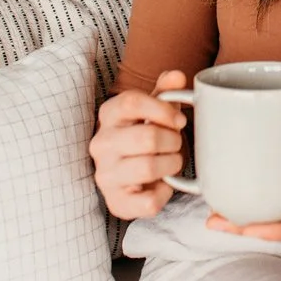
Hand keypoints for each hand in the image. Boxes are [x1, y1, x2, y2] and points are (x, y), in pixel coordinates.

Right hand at [89, 69, 187, 218]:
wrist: (130, 174)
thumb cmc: (144, 134)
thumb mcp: (153, 109)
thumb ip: (165, 91)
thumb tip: (177, 77)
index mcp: (108, 115)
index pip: (132, 102)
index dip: (163, 110)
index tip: (179, 120)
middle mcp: (101, 144)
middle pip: (147, 138)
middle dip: (173, 141)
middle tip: (176, 143)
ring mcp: (105, 175)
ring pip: (148, 168)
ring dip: (171, 164)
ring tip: (172, 161)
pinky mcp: (116, 203)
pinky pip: (149, 201)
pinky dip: (165, 192)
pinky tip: (163, 184)